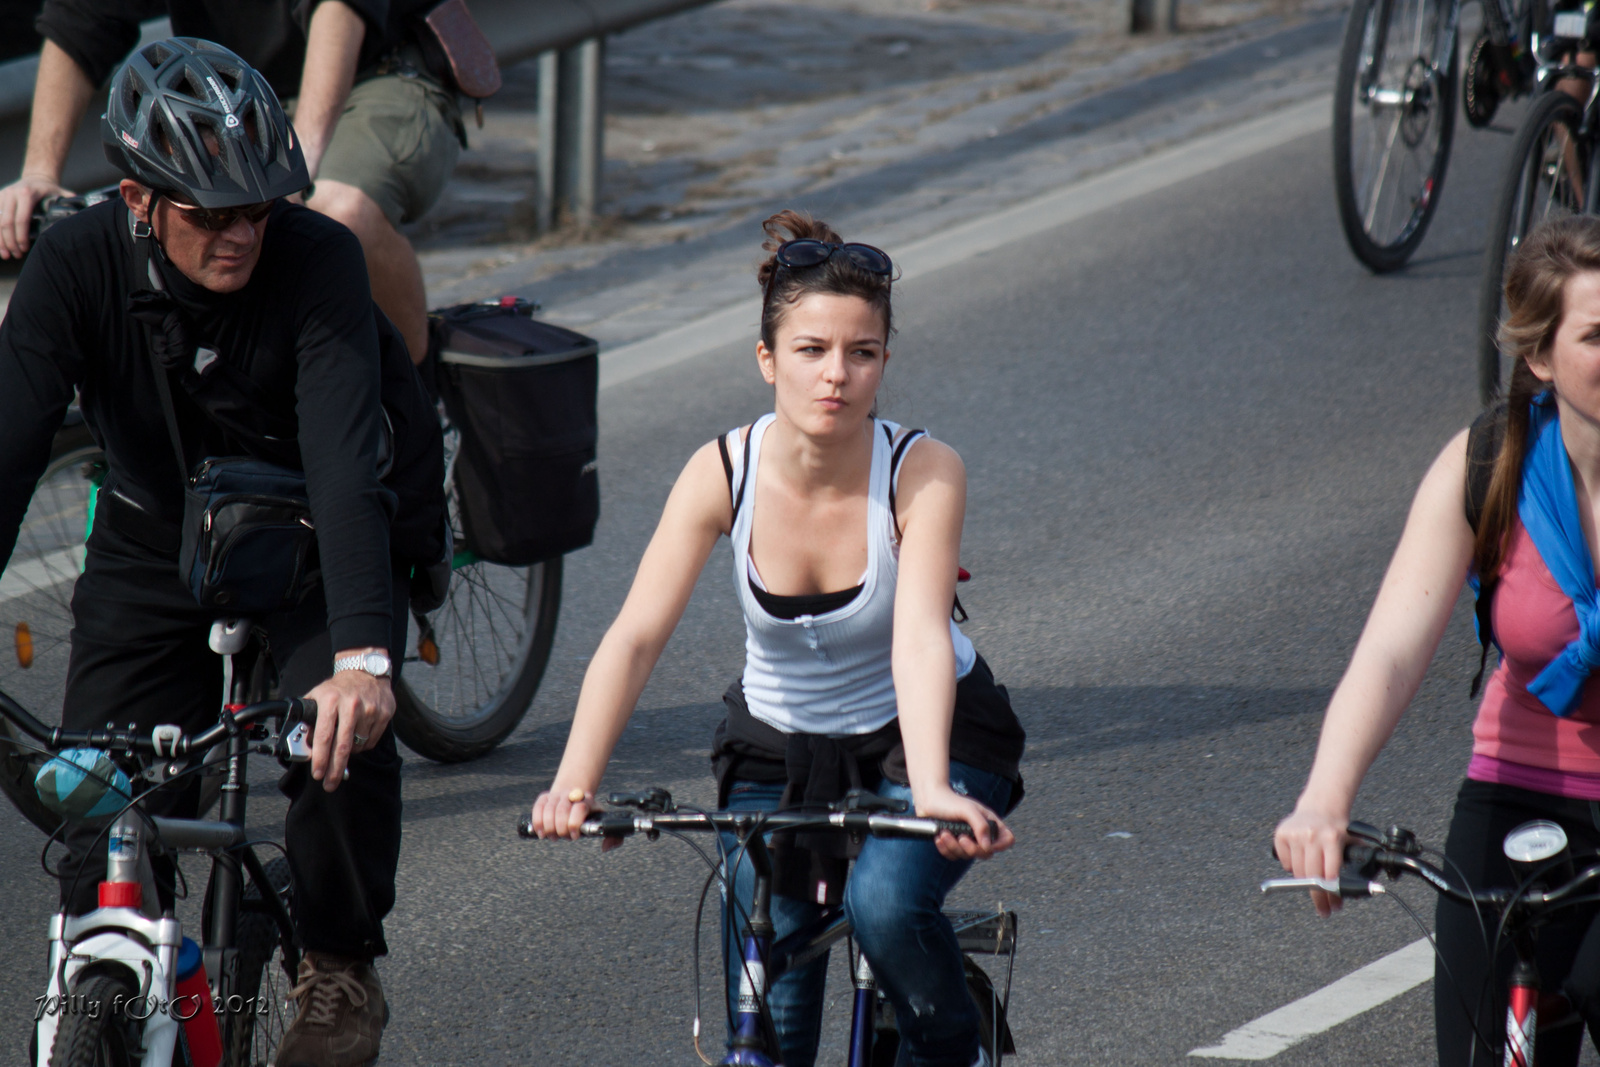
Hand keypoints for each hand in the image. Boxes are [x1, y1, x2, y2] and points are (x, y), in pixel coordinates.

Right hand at [0, 174, 68, 259]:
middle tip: (16, 255)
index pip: (21, 219)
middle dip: (10, 241)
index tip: (25, 248)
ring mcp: (2, 194)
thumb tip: (83, 216)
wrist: (36, 177)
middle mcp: (12, 193)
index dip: (22, 236)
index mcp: (27, 194)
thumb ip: (70, 204)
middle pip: (7, 222)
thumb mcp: (61, 194)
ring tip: (6, 255)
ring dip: (0, 240)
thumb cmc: (50, 190)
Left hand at [304, 660, 393, 791]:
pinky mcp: (384, 714)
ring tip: (343, 747)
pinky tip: (357, 736)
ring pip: (358, 746)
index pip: (325, 736)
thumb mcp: (318, 697)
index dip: (321, 759)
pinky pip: (371, 741)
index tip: (317, 773)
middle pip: (343, 746)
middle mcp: (351, 705)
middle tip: (329, 784)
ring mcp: (370, 710)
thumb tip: (306, 747)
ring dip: (349, 753)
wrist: (366, 670)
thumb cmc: (338, 688)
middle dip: (335, 770)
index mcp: (331, 701)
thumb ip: (310, 720)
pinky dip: (362, 745)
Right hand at [530, 785, 622, 850]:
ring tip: (552, 836)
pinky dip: (538, 821)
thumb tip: (605, 848)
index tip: (574, 836)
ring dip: (548, 827)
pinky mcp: (546, 797)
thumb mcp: (605, 824)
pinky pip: (538, 807)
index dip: (575, 823)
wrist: (576, 797)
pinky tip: (541, 832)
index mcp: (589, 801)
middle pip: (562, 810)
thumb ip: (614, 838)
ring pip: (548, 809)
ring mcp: (558, 795)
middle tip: (562, 837)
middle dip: (560, 828)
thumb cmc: (591, 817)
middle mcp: (573, 795)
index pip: (580, 808)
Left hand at [914, 785, 1013, 860]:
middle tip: (960, 838)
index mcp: (989, 822)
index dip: (1001, 845)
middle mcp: (980, 833)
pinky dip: (945, 849)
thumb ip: (981, 826)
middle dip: (971, 848)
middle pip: (986, 853)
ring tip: (944, 833)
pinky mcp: (954, 845)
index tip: (986, 844)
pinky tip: (939, 837)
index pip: (1007, 839)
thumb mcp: (968, 810)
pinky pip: (953, 856)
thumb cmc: (950, 801)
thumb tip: (988, 847)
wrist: (929, 800)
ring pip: (967, 856)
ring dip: (953, 846)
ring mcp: (968, 840)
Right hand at [1274, 807, 1348, 916]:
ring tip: (1314, 886)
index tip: (1333, 906)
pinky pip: (1286, 863)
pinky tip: (1302, 862)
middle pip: (1312, 876)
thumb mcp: (1350, 842)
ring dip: (1306, 884)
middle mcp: (1312, 836)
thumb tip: (1358, 890)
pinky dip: (1293, 867)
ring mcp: (1295, 835)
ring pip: (1297, 872)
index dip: (1331, 893)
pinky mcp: (1281, 834)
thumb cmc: (1337, 827)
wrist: (1320, 805)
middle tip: (1323, 908)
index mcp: (1332, 838)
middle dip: (1319, 897)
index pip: (1330, 874)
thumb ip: (1353, 862)